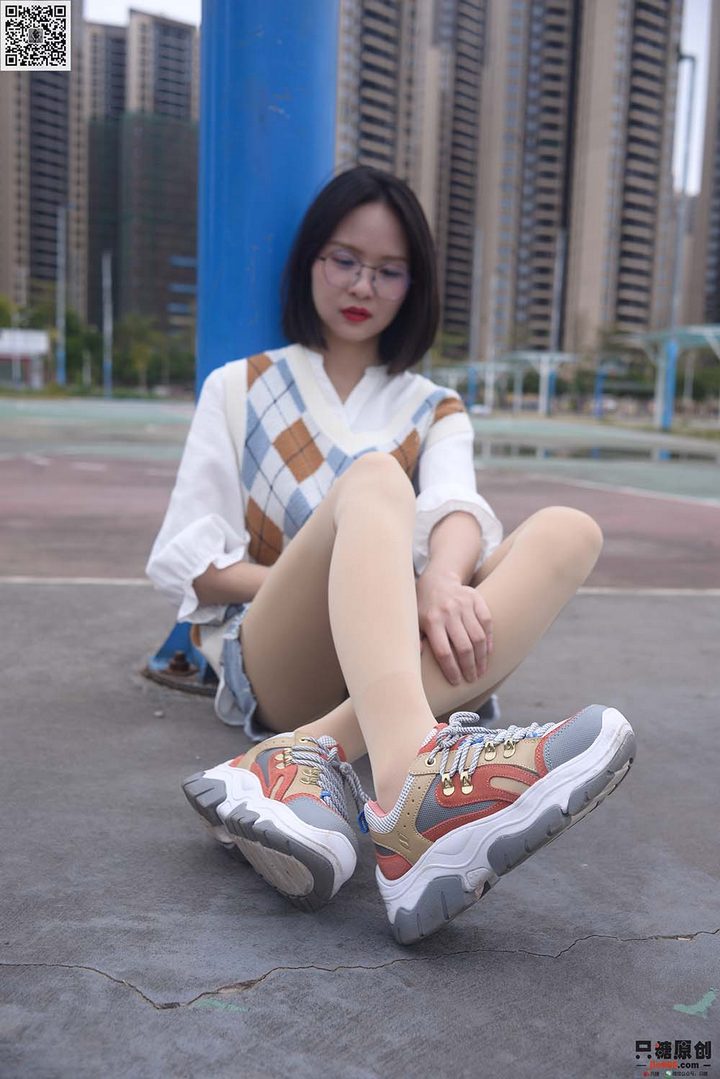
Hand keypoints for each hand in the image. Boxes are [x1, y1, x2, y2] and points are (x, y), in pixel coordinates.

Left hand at [416, 568, 492, 685]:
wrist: (437, 579)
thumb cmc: (423, 607)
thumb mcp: (413, 622)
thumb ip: (414, 642)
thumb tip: (414, 661)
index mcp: (431, 621)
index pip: (444, 652)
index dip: (451, 670)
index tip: (456, 682)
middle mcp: (449, 612)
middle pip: (464, 647)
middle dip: (469, 667)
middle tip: (472, 679)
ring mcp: (464, 604)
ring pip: (478, 636)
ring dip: (482, 657)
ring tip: (481, 670)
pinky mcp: (476, 599)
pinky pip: (487, 621)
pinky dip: (489, 639)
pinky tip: (488, 652)